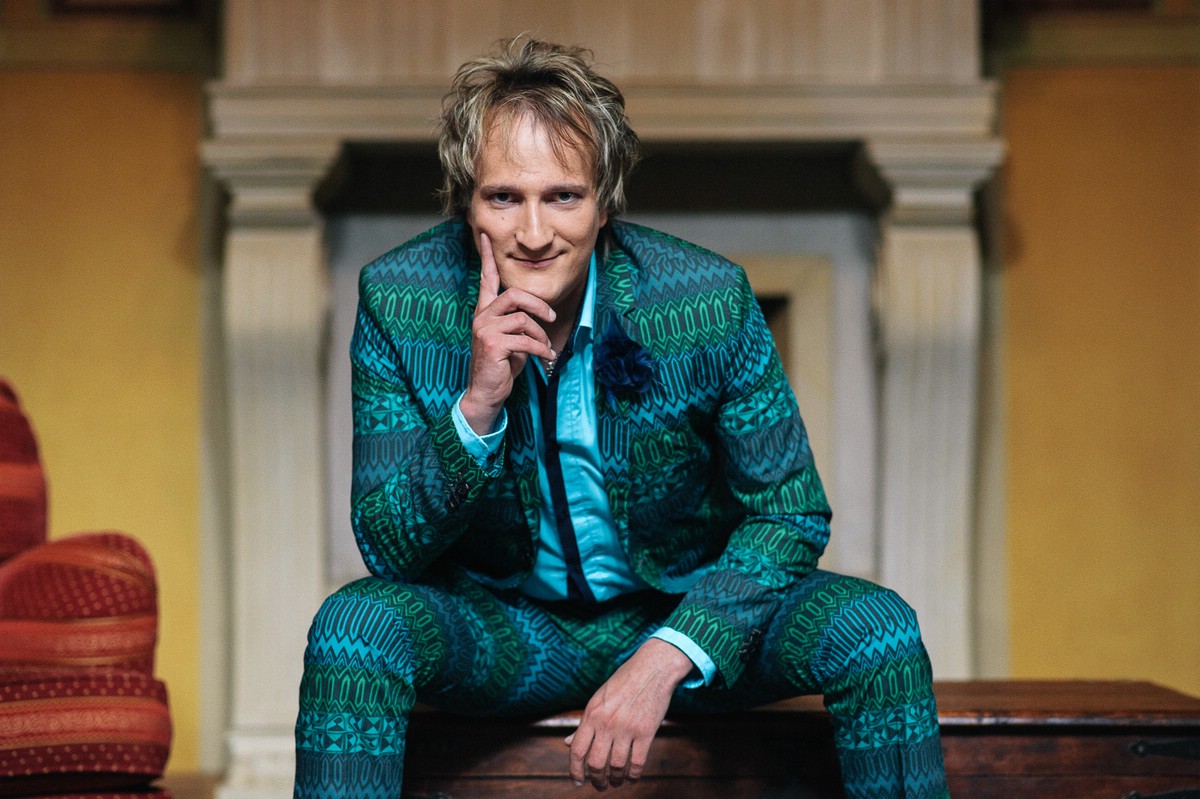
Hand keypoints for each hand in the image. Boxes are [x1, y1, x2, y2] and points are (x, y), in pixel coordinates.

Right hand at [459, 232, 556, 433]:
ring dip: (540, 334)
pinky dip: (541, 349)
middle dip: (538, 304)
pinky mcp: (493, 344)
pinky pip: (525, 339)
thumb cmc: (501, 367)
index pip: (486, 279)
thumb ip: (519, 323)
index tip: (484, 236)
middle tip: (552, 316)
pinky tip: (546, 358)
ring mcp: (485, 330)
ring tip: (545, 348)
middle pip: (513, 294)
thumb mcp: (513, 340)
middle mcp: (481, 317)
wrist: (486, 393)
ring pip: (522, 318)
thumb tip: (539, 316)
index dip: (487, 257)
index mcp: (484, 312)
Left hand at [564, 638, 693, 789]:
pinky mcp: (646, 731)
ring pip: (617, 766)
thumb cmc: (623, 682)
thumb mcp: (598, 699)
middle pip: (596, 763)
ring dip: (615, 780)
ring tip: (615, 782)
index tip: (577, 782)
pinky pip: (638, 762)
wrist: (652, 668)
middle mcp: (607, 723)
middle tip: (599, 785)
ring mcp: (627, 728)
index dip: (575, 771)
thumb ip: (584, 723)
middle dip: (596, 780)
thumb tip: (568, 743)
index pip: (577, 750)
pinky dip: (634, 775)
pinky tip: (631, 777)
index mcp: (592, 714)